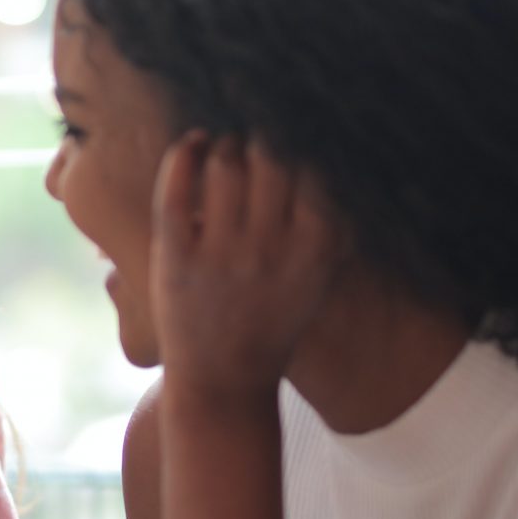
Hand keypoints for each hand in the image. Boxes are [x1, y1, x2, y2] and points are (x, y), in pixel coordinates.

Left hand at [148, 133, 338, 404]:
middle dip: (264, 138)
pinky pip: (176, 189)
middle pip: (270, 157)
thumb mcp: (319, 278)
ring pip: (225, 164)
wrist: (224, 381)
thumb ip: (334, 227)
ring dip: (226, 145)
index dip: (303, 145)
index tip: (295, 137)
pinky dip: (184, 154)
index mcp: (313, 250)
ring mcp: (220, 254)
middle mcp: (269, 249)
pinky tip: (194, 145)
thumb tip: (342, 162)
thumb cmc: (275, 320)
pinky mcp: (175, 258)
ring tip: (226, 150)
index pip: (314, 169)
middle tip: (257, 142)